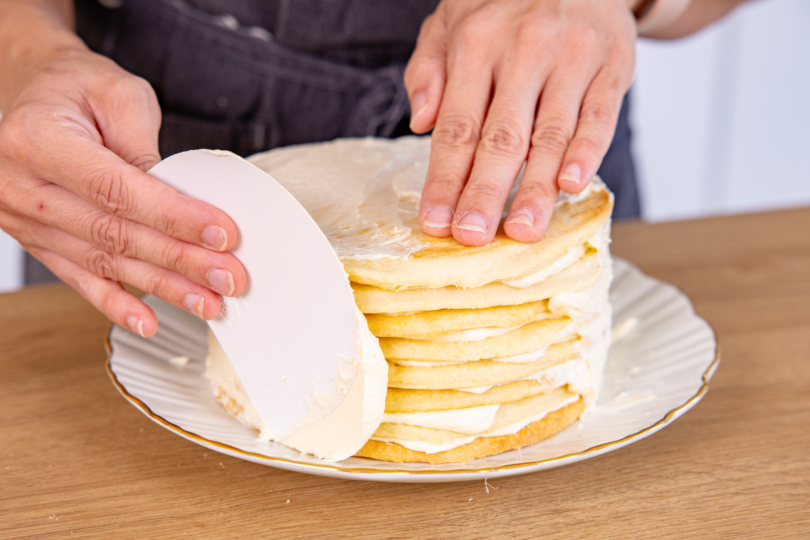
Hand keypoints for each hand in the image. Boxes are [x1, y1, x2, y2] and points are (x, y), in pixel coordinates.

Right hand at [0, 48, 246, 335]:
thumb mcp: (118, 93)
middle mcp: (23, 185)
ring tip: (209, 302)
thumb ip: (145, 146)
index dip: (174, 216)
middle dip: (180, 260)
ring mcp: (24, 219)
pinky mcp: (36, 241)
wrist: (32, 92)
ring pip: (105, 262)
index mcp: (38, 139)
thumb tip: (180, 202)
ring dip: (162, 287)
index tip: (222, 234)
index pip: (118, 189)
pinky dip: (117, 304)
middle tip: (228, 277)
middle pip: (115, 233)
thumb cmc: (76, 87)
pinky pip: (79, 279)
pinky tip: (149, 322)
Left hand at [406, 0, 635, 244]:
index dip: (445, 179)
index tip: (435, 221)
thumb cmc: (506, 6)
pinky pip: (599, 115)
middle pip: (501, 137)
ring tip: (521, 230)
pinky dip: (588, 152)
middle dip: (484, 192)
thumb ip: (429, 69)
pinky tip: (572, 185)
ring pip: (550, 134)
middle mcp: (523, 50)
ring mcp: (571, 58)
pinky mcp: (612, 65)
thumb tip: (420, 121)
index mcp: (476, 44)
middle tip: (472, 236)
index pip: (457, 126)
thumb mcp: (452, 20)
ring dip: (536, 188)